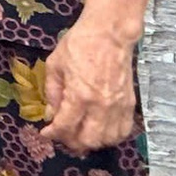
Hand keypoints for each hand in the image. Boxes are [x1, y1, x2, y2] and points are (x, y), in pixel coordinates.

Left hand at [39, 21, 138, 153]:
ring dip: (92, 142)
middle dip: (71, 142)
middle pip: (88, 140)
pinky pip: (123, 130)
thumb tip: (50, 115)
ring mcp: (118, 106)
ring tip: (81, 133)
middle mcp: (101, 105)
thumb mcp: (55, 65)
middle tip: (63, 134)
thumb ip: (52, 92)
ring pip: (107, 140)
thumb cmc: (79, 44)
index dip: (53, 134)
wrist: (110, 33)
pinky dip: (111, 136)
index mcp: (79, 95)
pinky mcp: (129, 103)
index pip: (66, 127)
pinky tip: (100, 130)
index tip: (46, 133)